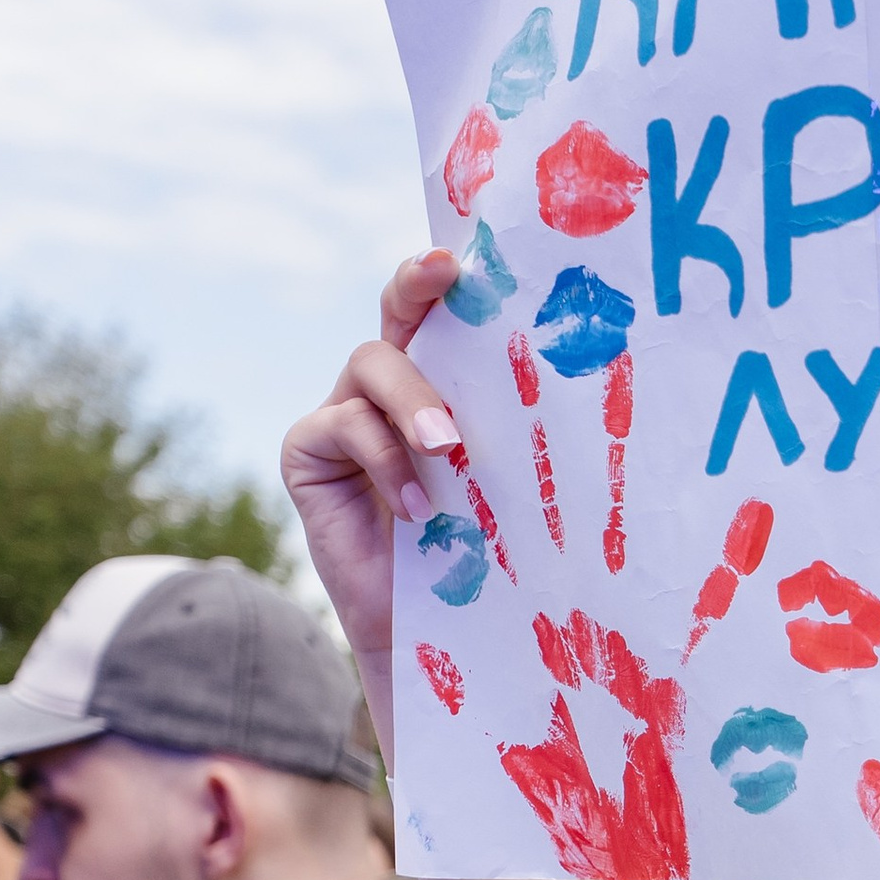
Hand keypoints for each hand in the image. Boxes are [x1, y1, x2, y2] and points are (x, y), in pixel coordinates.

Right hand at [279, 254, 466, 694]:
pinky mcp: (306, 451)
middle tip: (442, 272)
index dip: (445, 277)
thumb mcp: (501, 481)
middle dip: (415, 287)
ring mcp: (342, 414)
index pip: (442, 316)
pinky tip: (417, 507)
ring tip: (449, 450)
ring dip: (414, 402)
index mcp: (441, 385)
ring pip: (371, 366)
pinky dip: (385, 460)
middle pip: (395, 315)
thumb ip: (507, 429)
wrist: (430, 626)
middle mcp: (387, 388)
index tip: (464, 252)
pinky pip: (344, 427)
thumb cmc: (477, 552)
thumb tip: (573, 380)